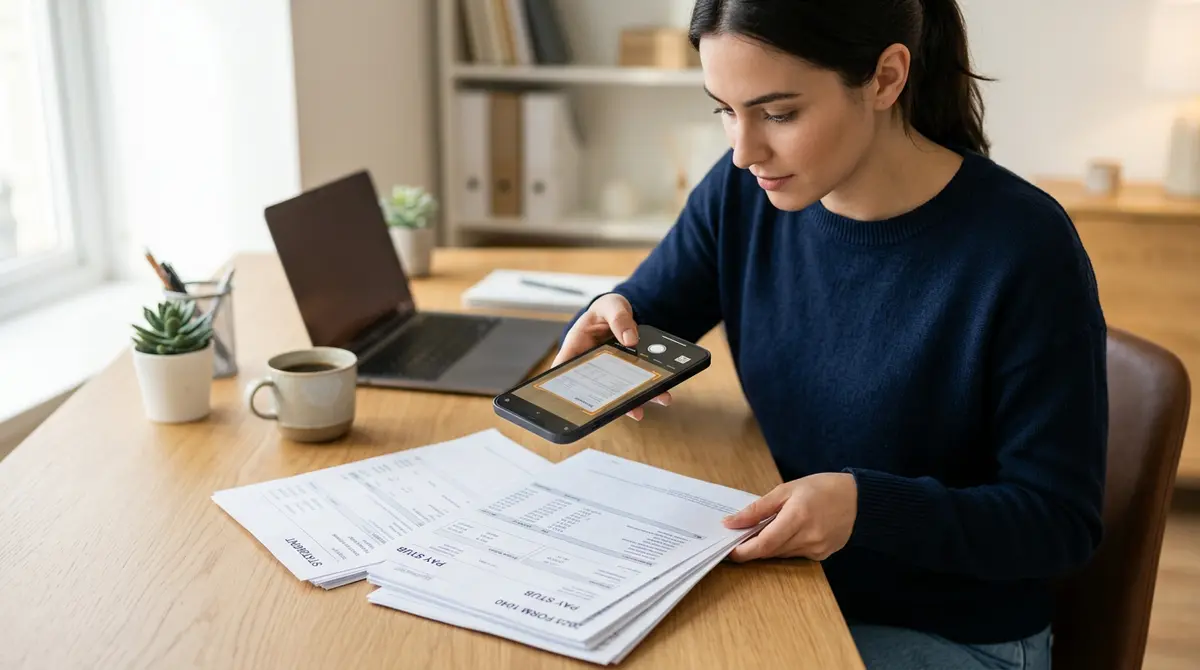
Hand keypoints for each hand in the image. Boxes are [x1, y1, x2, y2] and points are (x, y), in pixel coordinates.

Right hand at [552, 293, 670, 420]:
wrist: (623, 312)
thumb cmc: (608, 309)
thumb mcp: (612, 306)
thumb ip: (619, 319)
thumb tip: (630, 339)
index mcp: (577, 345)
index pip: (562, 367)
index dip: (561, 385)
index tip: (568, 398)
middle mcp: (590, 363)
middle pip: (590, 386)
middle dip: (603, 401)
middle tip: (614, 409)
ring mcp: (607, 371)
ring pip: (614, 391)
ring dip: (629, 402)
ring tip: (640, 411)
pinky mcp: (624, 373)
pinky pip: (633, 386)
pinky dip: (645, 392)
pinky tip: (658, 395)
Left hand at [723, 473, 857, 561]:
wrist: (858, 499)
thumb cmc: (822, 488)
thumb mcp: (786, 490)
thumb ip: (758, 508)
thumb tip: (732, 522)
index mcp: (798, 517)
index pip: (764, 544)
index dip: (744, 551)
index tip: (729, 550)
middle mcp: (808, 537)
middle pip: (771, 551)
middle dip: (753, 547)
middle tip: (741, 536)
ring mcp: (817, 549)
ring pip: (782, 554)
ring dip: (769, 546)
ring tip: (766, 529)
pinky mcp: (822, 555)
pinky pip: (795, 554)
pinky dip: (785, 546)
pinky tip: (788, 532)